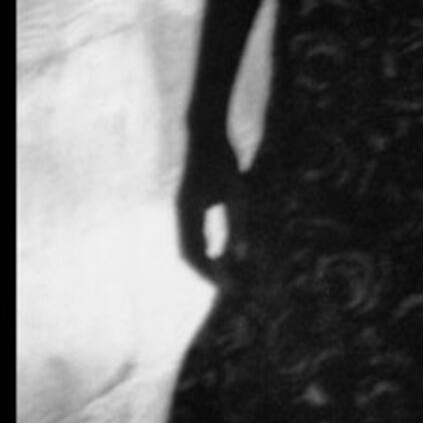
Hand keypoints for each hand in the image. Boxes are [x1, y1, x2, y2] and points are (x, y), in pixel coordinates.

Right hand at [176, 126, 244, 285]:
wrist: (204, 135)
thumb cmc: (222, 160)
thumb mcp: (237, 192)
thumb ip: (238, 223)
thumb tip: (241, 256)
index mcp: (188, 214)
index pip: (194, 254)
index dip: (209, 274)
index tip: (227, 288)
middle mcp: (181, 215)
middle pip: (188, 253)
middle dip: (206, 272)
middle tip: (228, 287)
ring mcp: (182, 210)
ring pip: (188, 245)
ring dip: (204, 261)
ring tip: (224, 275)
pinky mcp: (188, 204)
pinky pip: (192, 234)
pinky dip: (204, 248)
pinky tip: (218, 253)